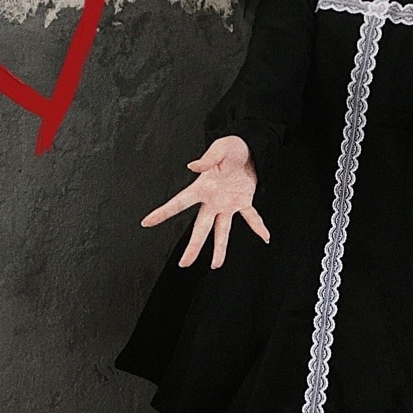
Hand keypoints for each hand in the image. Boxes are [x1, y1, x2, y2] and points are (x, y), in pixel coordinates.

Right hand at [140, 135, 269, 268]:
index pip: (179, 203)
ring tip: (216, 265)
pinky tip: (265, 237)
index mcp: (203, 187)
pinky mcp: (244, 201)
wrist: (249, 147)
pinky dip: (259, 226)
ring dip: (220, 248)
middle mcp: (213, 200)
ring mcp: (228, 203)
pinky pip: (252, 217)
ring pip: (222, 230)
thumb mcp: (219, 149)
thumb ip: (207, 159)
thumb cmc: (231, 147)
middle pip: (200, 227)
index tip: (146, 222)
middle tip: (184, 263)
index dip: (163, 212)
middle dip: (193, 246)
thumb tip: (192, 165)